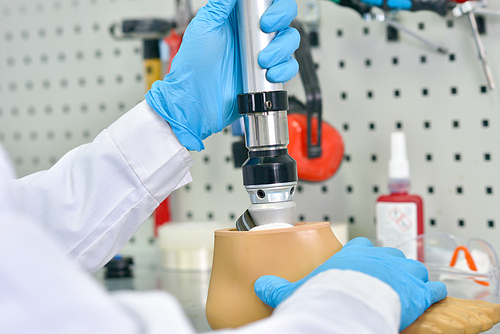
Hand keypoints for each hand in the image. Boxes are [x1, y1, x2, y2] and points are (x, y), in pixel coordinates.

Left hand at [146, 0, 298, 150]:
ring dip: (281, 49)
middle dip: (281, 19)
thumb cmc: (194, 67)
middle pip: (285, 16)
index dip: (274, 3)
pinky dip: (284, 69)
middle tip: (266, 27)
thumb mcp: (205, 26)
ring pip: (290, 40)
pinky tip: (270, 73)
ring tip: (263, 60)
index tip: (264, 13)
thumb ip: (222, 3)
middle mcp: (253, 34)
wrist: (197, 101)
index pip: (266, 1)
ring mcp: (262, 54)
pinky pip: (289, 67)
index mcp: (238, 17)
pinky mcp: (267, 74)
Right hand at [254, 237, 446, 330]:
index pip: (360, 246)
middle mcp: (379, 257)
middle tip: (386, 276)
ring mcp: (401, 271)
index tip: (363, 261)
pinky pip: (433, 287)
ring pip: (412, 266)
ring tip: (409, 284)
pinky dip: (435, 291)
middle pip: (389, 254)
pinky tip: (435, 294)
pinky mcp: (418, 290)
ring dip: (412, 275)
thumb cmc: (326, 294)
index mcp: (353, 253)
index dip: (363, 254)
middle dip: (389, 264)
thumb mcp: (295, 291)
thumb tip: (259, 285)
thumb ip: (277, 287)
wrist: (350, 306)